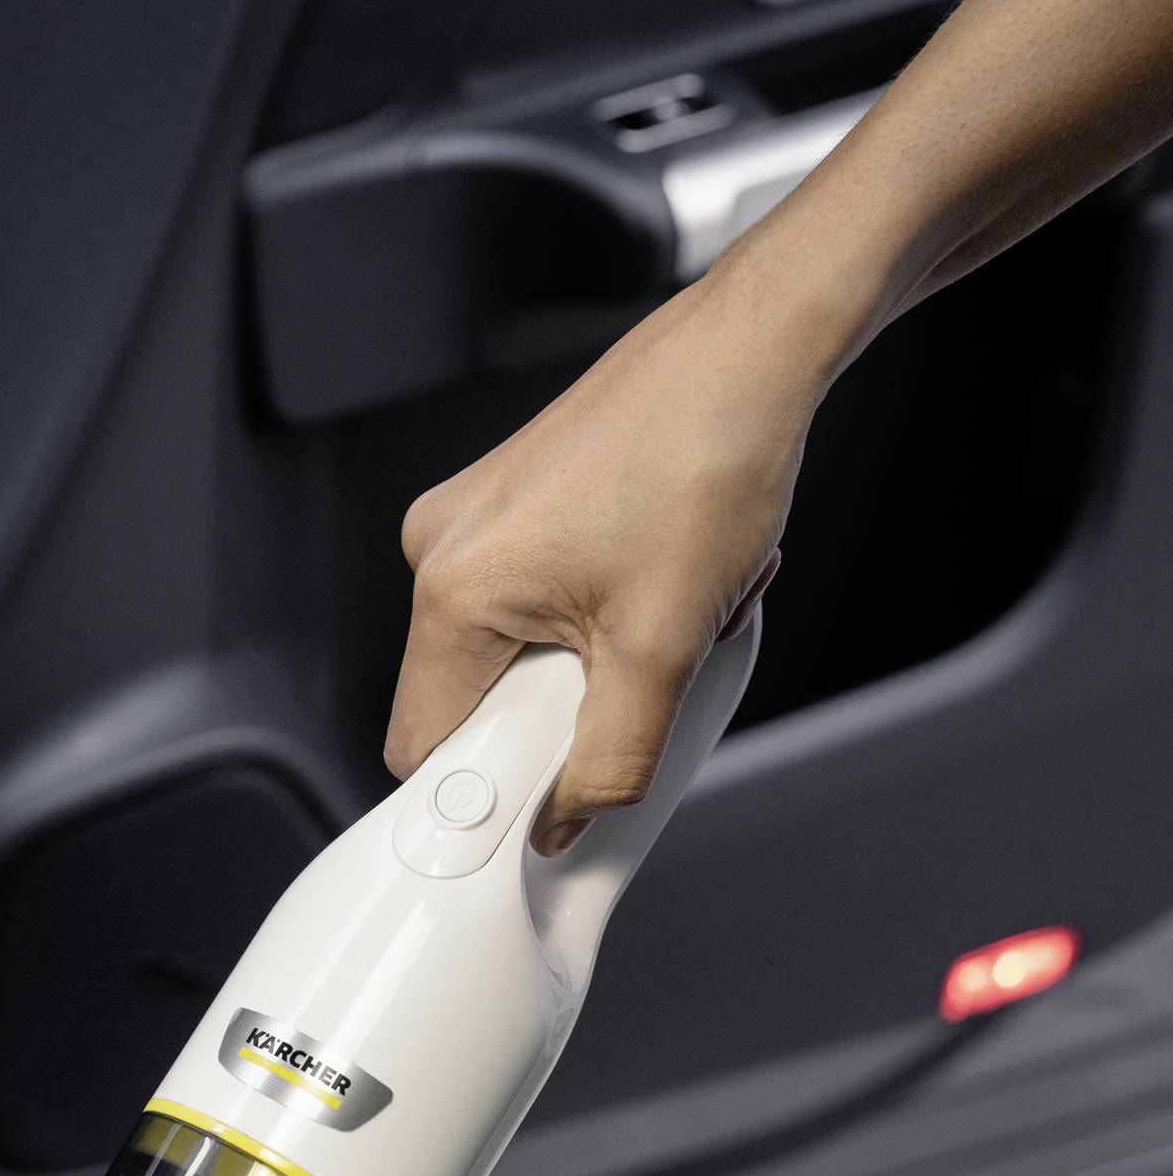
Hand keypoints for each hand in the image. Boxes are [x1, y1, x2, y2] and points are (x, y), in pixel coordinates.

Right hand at [385, 268, 829, 851]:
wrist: (754, 351)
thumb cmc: (706, 458)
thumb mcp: (665, 649)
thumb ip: (609, 763)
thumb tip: (566, 824)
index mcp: (452, 586)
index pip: (421, 748)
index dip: (482, 791)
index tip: (543, 796)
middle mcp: (442, 545)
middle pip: (465, 702)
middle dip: (549, 716)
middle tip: (633, 675)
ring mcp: (473, 516)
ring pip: (505, 653)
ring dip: (581, 663)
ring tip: (655, 610)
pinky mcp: (510, 500)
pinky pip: (528, 601)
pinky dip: (590, 615)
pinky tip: (652, 579)